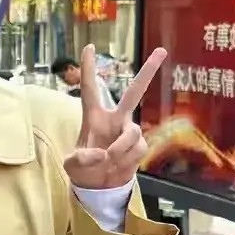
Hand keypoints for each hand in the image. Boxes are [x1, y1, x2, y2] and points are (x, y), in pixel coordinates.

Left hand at [63, 45, 166, 190]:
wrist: (100, 187)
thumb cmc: (83, 170)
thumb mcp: (72, 165)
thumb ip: (81, 159)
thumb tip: (102, 154)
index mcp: (93, 116)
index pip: (90, 88)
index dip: (88, 68)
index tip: (88, 47)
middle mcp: (114, 118)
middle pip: (134, 92)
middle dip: (148, 72)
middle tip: (162, 50)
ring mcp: (128, 131)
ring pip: (132, 133)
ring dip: (119, 149)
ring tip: (108, 161)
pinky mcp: (139, 146)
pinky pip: (136, 150)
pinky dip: (125, 161)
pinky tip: (117, 166)